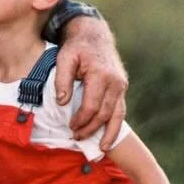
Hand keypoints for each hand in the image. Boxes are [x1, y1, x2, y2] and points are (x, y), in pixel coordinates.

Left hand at [56, 15, 128, 150]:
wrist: (94, 35)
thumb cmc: (76, 47)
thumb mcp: (64, 58)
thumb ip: (62, 80)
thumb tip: (62, 102)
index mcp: (101, 74)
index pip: (92, 105)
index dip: (81, 119)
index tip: (71, 127)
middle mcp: (115, 82)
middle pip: (104, 113)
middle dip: (91, 128)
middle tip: (77, 137)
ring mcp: (121, 85)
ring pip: (117, 115)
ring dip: (109, 133)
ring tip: (102, 148)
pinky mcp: (121, 88)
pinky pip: (120, 110)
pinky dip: (115, 125)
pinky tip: (108, 136)